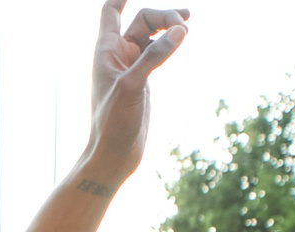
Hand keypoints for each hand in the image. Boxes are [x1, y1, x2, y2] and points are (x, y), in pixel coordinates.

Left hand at [87, 5, 191, 175]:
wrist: (114, 155)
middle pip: (142, 19)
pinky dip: (169, 44)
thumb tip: (180, 30)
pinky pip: (157, 52)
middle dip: (163, 16)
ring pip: (152, 35)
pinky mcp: (142, 80)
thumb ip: (155, 57)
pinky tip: (181, 40)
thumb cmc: (114, 123)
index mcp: (106, 51)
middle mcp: (117, 55)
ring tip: (188, 25)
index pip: (111, 11)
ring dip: (169, 26)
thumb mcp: (133, 86)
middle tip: (186, 24)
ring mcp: (131, 67)